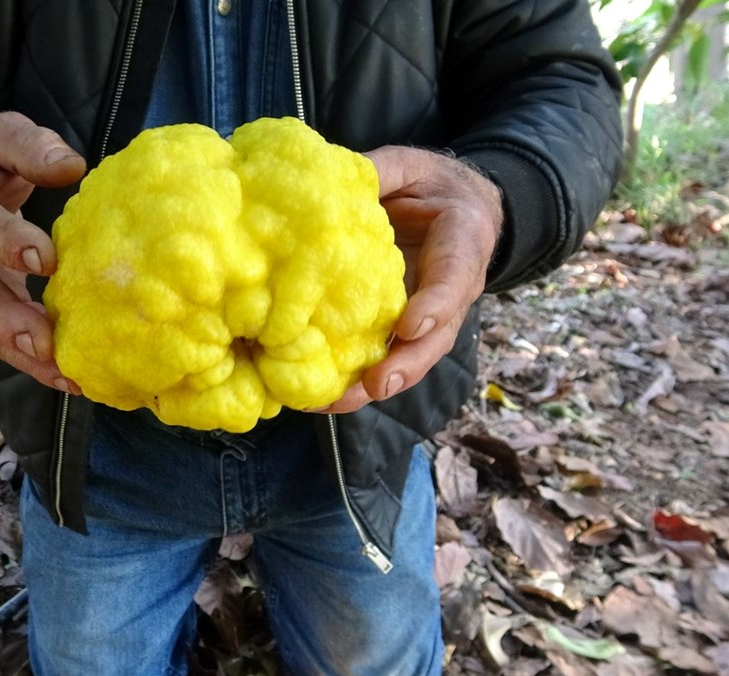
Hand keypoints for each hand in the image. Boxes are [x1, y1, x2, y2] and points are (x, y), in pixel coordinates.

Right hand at [0, 112, 86, 393]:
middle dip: (6, 321)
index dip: (4, 241)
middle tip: (44, 343)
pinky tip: (73, 380)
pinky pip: (5, 342)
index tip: (45, 260)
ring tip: (68, 376)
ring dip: (26, 357)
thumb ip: (28, 146)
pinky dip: (37, 365)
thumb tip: (71, 166)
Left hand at [312, 146, 502, 413]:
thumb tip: (333, 175)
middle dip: (407, 364)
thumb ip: (382, 170)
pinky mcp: (404, 328)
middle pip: (437, 336)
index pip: (454, 276)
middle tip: (376, 386)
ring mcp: (430, 315)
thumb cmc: (431, 184)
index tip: (411, 325)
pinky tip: (318, 397)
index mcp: (462, 241)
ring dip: (374, 385)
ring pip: (412, 357)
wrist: (458, 205)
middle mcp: (452, 288)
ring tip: (331, 403)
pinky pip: (387, 358)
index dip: (436, 304)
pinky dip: (355, 382)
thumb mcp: (411, 166)